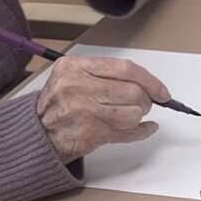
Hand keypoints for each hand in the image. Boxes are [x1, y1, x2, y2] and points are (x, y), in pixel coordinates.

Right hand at [36, 55, 170, 161]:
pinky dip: (142, 131)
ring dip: (139, 116)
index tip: (161, 91)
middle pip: (133, 92)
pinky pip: (129, 132)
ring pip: (133, 113)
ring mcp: (84, 111)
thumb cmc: (62, 102)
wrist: (39, 131)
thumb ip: (107, 73)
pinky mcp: (91, 132)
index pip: (125, 69)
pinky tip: (144, 128)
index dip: (150, 80)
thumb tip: (150, 84)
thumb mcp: (74, 75)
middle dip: (145, 100)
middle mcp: (78, 87)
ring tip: (129, 115)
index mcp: (74, 67)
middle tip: (141, 103)